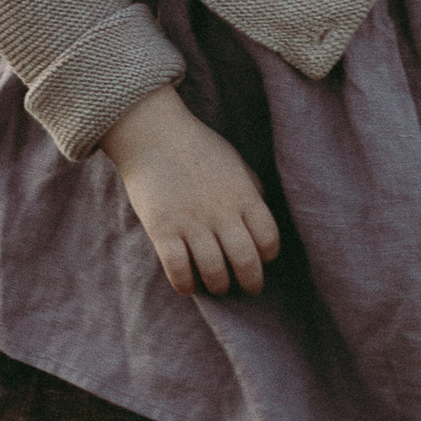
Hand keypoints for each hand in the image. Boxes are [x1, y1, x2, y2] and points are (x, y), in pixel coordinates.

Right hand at [100, 87, 281, 295]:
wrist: (152, 133)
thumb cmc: (196, 146)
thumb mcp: (234, 161)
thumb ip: (251, 188)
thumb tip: (262, 214)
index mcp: (243, 194)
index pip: (268, 239)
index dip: (268, 254)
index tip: (262, 257)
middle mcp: (221, 212)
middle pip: (246, 262)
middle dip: (251, 282)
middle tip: (249, 287)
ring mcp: (191, 222)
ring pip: (214, 272)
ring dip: (219, 285)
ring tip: (217, 284)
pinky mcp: (162, 230)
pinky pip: (178, 270)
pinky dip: (186, 284)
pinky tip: (188, 284)